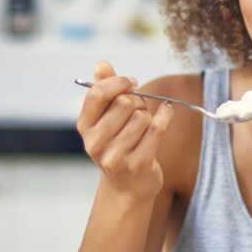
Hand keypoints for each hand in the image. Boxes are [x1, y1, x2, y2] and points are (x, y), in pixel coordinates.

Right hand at [76, 61, 173, 198]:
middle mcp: (95, 143)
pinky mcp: (137, 164)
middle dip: (138, 102)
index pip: (97, 94)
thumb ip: (105, 89)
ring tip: (144, 127)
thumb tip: (101, 64)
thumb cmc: (119, 144)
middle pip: (125, 103)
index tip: (131, 82)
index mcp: (84, 127)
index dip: (118, 82)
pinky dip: (165, 117)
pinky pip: (156, 129)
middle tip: (139, 111)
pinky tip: (166, 113)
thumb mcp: (107, 118)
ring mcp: (115, 156)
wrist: (128, 187)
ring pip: (142, 117)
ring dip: (149, 116)